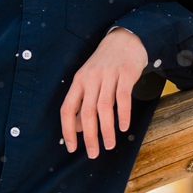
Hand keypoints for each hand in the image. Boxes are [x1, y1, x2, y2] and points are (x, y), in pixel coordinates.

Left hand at [60, 27, 145, 158]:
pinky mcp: (126, 73)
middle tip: (93, 153)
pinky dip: (123, 114)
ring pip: (104, 107)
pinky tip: (123, 127)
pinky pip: (123, 97)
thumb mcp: (89, 81)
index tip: (71, 148)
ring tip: (109, 145)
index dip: (67, 130)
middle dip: (89, 135)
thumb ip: (83, 102)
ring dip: (106, 129)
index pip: (67, 109)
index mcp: (78, 82)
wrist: (125, 39)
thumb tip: (78, 128)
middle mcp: (90, 79)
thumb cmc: (105, 65)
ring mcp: (108, 75)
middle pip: (86, 111)